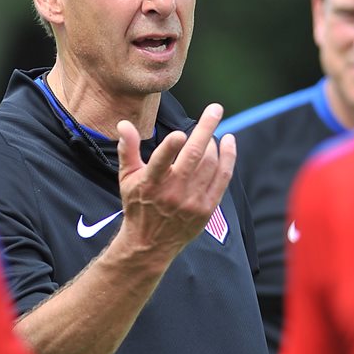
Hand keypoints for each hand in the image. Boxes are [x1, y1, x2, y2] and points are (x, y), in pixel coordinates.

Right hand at [115, 103, 235, 262]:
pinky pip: (222, 178)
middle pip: (194, 156)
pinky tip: (229, 142)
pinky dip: (228, 158)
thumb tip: (124, 124)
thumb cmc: (137, 205)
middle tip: (215, 109)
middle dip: (206, 128)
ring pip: (210, 164)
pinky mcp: (206, 208)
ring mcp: (192, 201)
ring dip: (214, 143)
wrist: (150, 244)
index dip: (170, 147)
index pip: (161, 162)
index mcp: (151, 183)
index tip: (180, 133)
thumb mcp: (126, 178)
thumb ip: (128, 150)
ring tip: (213, 132)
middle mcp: (173, 192)